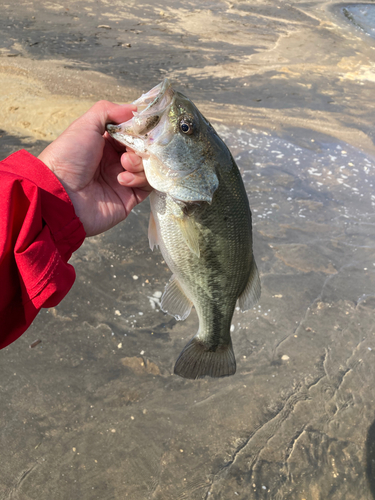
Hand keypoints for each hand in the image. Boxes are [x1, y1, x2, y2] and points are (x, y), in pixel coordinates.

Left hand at [38, 100, 151, 236]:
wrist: (62, 195)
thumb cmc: (69, 157)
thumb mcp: (85, 125)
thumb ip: (109, 111)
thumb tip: (135, 110)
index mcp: (105, 142)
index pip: (132, 132)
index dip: (140, 128)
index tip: (145, 126)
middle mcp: (116, 160)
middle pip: (144, 148)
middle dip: (142, 146)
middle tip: (130, 149)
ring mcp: (124, 178)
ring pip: (148, 166)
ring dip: (139, 162)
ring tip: (124, 165)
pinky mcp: (130, 197)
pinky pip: (148, 185)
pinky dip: (139, 179)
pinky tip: (122, 180)